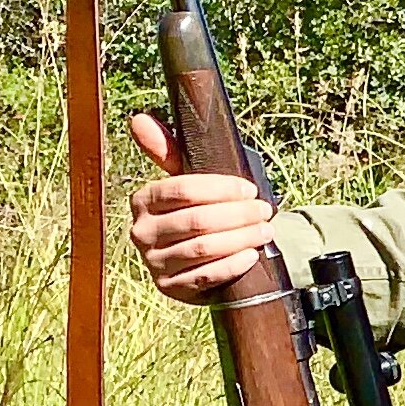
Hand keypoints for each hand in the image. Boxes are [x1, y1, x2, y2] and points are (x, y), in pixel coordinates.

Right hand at [124, 112, 278, 301]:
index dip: (221, 189)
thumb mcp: (187, 180)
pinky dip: (232, 264)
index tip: (249, 190)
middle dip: (238, 215)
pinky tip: (251, 255)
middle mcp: (142, 231)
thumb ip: (169, 151)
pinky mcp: (170, 288)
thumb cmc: (198, 209)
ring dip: (241, 238)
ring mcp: (154, 262)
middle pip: (197, 221)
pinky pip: (206, 276)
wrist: (202, 256)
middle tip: (266, 211)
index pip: (182, 190)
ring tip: (266, 231)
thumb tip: (139, 118)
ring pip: (203, 248)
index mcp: (143, 200)